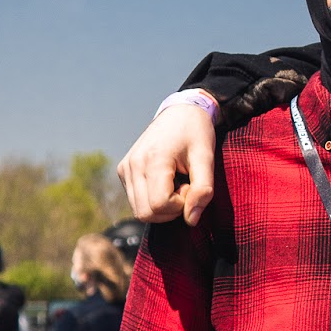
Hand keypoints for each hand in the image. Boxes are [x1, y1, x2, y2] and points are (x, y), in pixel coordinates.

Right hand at [118, 99, 217, 225]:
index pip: (159, 206)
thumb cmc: (196, 132)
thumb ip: (203, 190)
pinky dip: (153, 199)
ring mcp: (125, 168)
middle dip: (171, 209)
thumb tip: (191, 220)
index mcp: (152, 160)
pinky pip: (136, 201)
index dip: (180, 205)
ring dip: (162, 206)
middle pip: (146, 214)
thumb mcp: (206, 158)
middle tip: (186, 187)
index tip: (191, 186)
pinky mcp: (123, 171)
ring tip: (177, 183)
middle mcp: (132, 165)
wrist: (181, 111)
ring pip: (139, 211)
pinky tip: (167, 181)